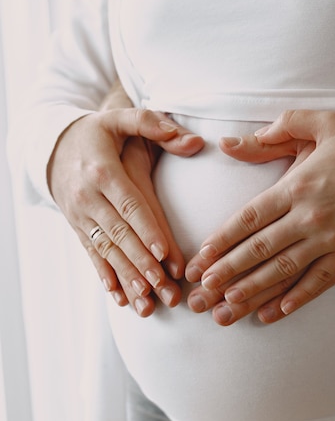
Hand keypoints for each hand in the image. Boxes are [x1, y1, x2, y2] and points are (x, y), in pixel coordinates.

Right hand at [48, 103, 203, 315]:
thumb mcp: (121, 119)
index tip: (163, 254)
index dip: (147, 230)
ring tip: (147, 301)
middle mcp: (88, 196)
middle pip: (119, 234)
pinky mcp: (77, 227)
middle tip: (164, 286)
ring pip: (106, 251)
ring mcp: (80, 215)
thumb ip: (155, 125)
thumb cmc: (97, 132)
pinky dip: (105, 277)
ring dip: (126, 277)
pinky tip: (119, 297)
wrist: (52, 144)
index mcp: (103, 170)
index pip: (129, 205)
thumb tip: (194, 142)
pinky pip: (91, 255)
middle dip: (142, 263)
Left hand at [186, 110, 334, 324]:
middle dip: (227, 271)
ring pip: (285, 269)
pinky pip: (321, 280)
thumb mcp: (321, 123)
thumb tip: (232, 141)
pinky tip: (278, 311)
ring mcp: (330, 238)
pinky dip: (299, 297)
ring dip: (254, 289)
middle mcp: (309, 216)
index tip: (202, 256)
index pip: (250, 217)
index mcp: (297, 186)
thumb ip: (277, 128)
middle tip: (203, 289)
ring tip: (228, 304)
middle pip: (260, 248)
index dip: (223, 238)